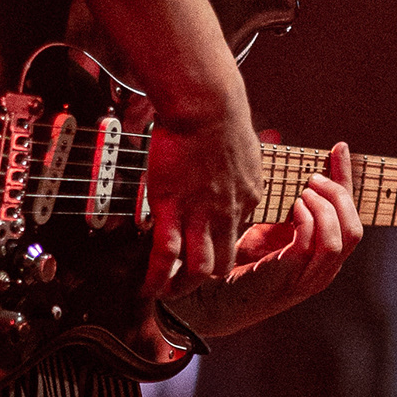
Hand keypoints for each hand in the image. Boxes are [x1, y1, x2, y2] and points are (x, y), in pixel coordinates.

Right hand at [142, 87, 265, 293]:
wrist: (207, 104)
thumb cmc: (220, 113)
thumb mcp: (241, 145)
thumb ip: (236, 164)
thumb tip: (228, 164)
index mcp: (248, 196)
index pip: (238, 234)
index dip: (220, 244)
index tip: (206, 245)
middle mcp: (229, 212)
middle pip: (224, 262)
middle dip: (206, 278)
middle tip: (190, 283)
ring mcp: (201, 214)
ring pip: (200, 269)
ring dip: (183, 286)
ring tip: (168, 292)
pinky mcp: (173, 208)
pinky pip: (167, 255)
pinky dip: (157, 277)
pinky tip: (148, 287)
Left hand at [169, 142, 362, 337]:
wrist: (215, 296)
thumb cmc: (242, 259)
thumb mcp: (273, 228)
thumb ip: (291, 208)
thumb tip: (294, 164)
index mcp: (326, 257)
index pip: (351, 218)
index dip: (347, 181)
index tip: (338, 148)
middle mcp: (325, 271)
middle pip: (354, 230)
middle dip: (339, 196)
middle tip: (314, 178)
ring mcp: (309, 277)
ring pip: (341, 238)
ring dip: (325, 208)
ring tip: (303, 192)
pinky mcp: (289, 277)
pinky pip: (312, 243)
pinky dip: (307, 219)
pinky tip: (292, 208)